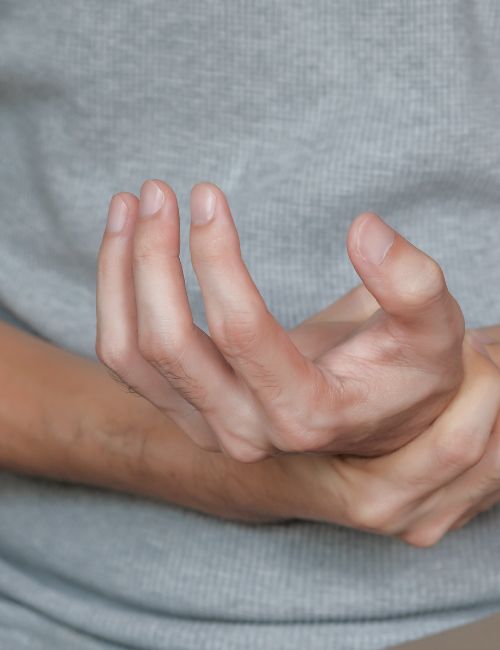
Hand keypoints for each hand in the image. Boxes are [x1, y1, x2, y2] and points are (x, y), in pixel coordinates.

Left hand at [96, 180, 464, 459]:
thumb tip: (363, 228)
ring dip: (120, 275)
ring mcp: (210, 427)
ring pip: (131, 355)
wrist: (377, 417)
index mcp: (307, 413)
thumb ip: (411, 281)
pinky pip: (129, 361)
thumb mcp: (433, 329)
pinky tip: (125, 246)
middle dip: (153, 258)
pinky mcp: (189, 413)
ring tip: (127, 207)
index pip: (240, 332)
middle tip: (159, 191)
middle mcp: (247, 431)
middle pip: (168, 345)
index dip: (215, 257)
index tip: (206, 195)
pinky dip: (116, 301)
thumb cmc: (407, 372)